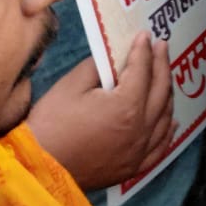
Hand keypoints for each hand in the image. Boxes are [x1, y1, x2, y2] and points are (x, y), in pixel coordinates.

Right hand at [27, 32, 176, 190]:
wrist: (35, 169)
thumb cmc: (50, 125)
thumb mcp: (71, 85)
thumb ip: (98, 67)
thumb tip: (113, 58)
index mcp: (128, 106)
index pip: (142, 70)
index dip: (143, 50)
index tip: (144, 36)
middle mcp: (141, 129)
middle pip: (161, 90)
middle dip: (162, 64)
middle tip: (162, 47)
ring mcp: (138, 151)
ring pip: (165, 117)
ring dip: (167, 93)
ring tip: (164, 76)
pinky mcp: (131, 169)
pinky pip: (159, 147)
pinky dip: (167, 130)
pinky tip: (171, 120)